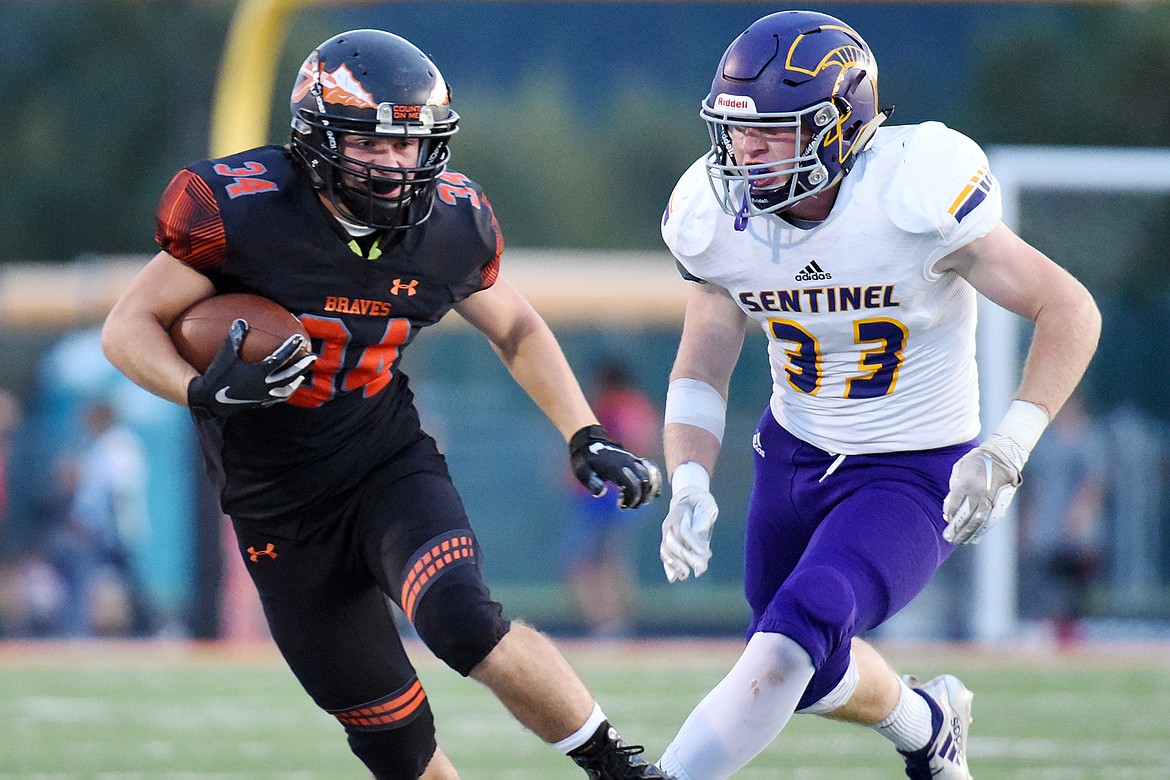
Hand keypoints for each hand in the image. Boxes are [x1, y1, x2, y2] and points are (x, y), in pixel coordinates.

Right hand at [187, 319, 316, 417]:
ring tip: (302, 375)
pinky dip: (285, 392)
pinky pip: (277, 398)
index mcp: (260, 372)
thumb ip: (234, 339)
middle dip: (303, 366)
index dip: (292, 348)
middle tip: (313, 358)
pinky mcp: (260, 403)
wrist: (210, 401)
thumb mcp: (225, 355)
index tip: (300, 339)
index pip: (281, 357)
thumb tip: (241, 320)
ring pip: (286, 388)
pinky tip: (285, 389)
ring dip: (296, 380)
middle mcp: (266, 385)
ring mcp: (265, 396)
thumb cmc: (217, 375)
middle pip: (290, 374)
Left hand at [568, 424, 661, 508]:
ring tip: (643, 500)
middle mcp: (628, 462)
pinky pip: (651, 468)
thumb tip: (601, 493)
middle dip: (641, 497)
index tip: (621, 506)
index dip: (631, 499)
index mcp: (616, 467)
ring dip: (650, 490)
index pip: (632, 485)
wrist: (588, 441)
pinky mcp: (635, 459)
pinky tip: (653, 491)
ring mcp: (633, 459)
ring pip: (651, 474)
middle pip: (644, 482)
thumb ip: (592, 483)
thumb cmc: (585, 460)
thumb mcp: (583, 472)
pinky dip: (655, 479)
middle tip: (630, 505)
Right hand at [660, 485, 718, 581]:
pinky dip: (668, 567)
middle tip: (701, 568)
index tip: (707, 553)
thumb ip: (702, 516)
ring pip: (666, 552)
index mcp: (678, 515)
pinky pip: (664, 556)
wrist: (689, 501)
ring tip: (686, 575)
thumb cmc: (700, 504)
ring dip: (676, 565)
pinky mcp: (667, 543)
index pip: (682, 532)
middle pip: (672, 544)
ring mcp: (666, 535)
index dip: (694, 544)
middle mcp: (669, 526)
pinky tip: (674, 578)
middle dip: (687, 557)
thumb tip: (698, 530)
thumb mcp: (706, 505)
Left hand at [943, 435, 1023, 543]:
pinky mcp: (1001, 502)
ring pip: (979, 521)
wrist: (1002, 455)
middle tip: (949, 539)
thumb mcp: (959, 469)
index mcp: (966, 483)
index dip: (951, 515)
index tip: (947, 521)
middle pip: (967, 516)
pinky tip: (976, 537)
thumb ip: (953, 488)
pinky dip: (982, 530)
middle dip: (957, 530)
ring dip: (969, 533)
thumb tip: (948, 510)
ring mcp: (991, 498)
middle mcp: (979, 493)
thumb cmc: (976, 460)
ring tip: (961, 541)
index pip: (955, 505)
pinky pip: (991, 520)